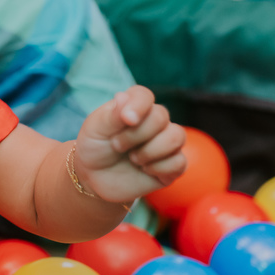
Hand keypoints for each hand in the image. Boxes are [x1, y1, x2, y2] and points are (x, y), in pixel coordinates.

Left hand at [73, 85, 186, 204]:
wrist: (96, 179)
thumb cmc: (95, 148)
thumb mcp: (95, 130)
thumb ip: (111, 115)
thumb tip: (123, 96)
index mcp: (133, 106)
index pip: (144, 96)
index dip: (138, 105)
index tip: (127, 119)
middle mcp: (154, 121)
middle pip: (161, 116)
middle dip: (136, 135)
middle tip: (117, 145)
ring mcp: (165, 142)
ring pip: (176, 136)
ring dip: (150, 151)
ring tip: (133, 158)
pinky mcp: (173, 164)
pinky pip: (179, 162)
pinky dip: (159, 168)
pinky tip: (145, 170)